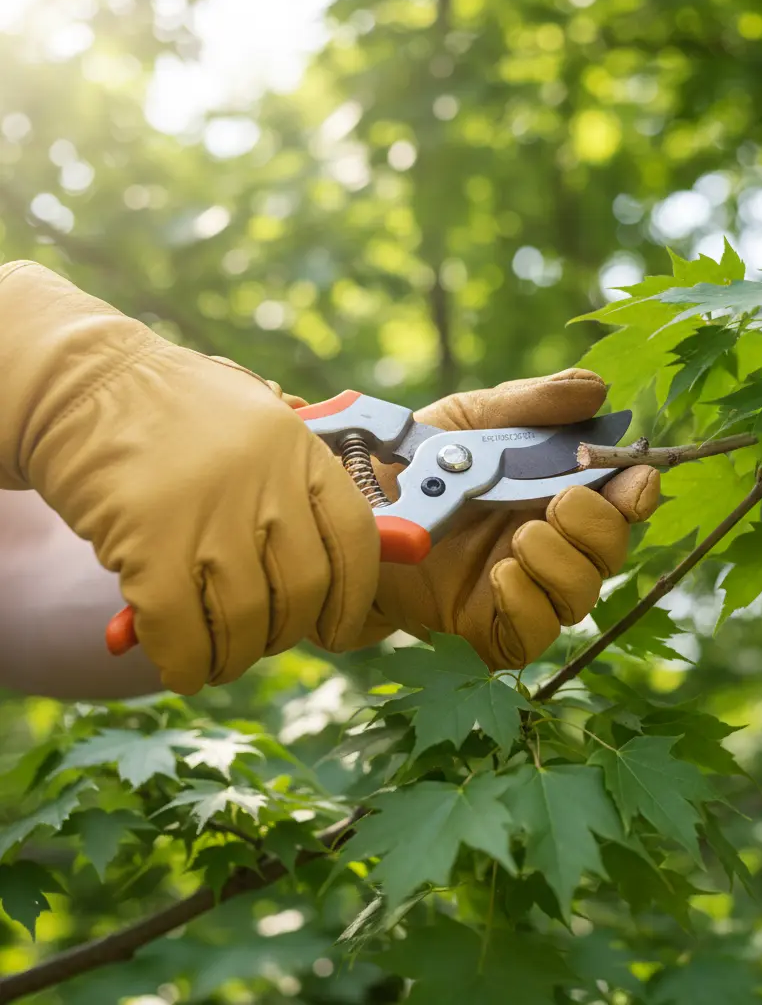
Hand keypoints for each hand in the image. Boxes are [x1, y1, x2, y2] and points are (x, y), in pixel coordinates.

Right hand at [0, 262, 379, 694]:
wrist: (86, 385)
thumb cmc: (183, 415)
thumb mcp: (262, 424)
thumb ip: (308, 483)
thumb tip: (382, 546)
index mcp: (301, 448)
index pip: (355, 538)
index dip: (353, 597)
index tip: (338, 628)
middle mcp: (264, 480)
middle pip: (303, 589)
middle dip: (288, 632)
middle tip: (266, 638)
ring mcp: (207, 511)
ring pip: (245, 620)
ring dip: (235, 657)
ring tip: (223, 659)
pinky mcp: (148, 540)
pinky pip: (182, 630)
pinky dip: (187, 663)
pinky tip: (185, 669)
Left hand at [357, 370, 659, 669]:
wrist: (347, 512)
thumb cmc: (414, 465)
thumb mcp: (470, 421)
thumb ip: (530, 405)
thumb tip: (597, 389)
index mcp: (553, 493)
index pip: (619, 501)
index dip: (636, 492)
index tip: (634, 479)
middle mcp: (548, 544)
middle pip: (609, 552)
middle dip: (599, 528)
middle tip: (561, 502)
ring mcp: (522, 590)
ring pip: (581, 597)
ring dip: (563, 565)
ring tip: (521, 538)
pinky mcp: (489, 630)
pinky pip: (534, 634)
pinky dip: (528, 604)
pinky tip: (500, 574)